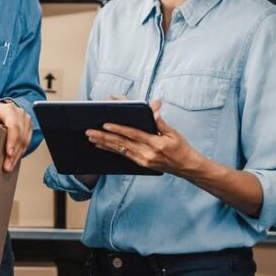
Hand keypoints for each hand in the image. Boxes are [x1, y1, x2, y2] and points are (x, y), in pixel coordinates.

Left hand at [0, 100, 31, 172]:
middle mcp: (19, 114)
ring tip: (8, 167)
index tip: (9, 153)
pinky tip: (13, 162)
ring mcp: (26, 121)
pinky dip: (20, 154)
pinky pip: (26, 144)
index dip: (12, 139)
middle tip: (7, 166)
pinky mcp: (28, 129)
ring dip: (16, 156)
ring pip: (25, 142)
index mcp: (8, 110)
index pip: (13, 125)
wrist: (2, 110)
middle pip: (20, 136)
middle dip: (13, 153)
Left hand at [85, 100, 199, 175]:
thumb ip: (161, 122)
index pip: (133, 134)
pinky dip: (111, 150)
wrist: (186, 167)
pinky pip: (123, 156)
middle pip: (122, 143)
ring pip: (120, 150)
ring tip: (91, 137)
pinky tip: (101, 146)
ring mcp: (143, 160)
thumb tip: (154, 109)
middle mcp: (147, 153)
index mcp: (156, 143)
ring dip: (104, 143)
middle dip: (104, 137)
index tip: (105, 124)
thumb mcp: (174, 133)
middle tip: (89, 131)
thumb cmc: (181, 147)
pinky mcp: (141, 164)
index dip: (118, 129)